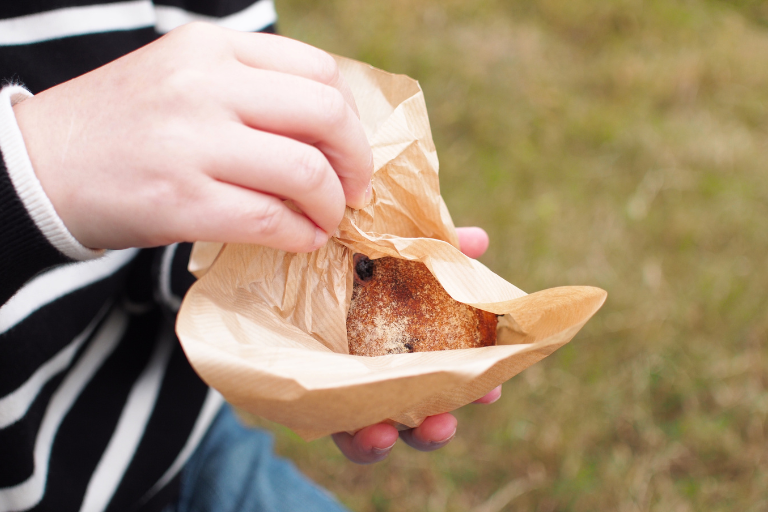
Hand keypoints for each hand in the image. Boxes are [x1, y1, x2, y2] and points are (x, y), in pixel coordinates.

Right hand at [13, 23, 372, 251]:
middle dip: (357, 160)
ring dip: (332, 205)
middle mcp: (206, 84)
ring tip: (326, 219)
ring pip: (305, 171)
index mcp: (213, 47)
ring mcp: (192, 142)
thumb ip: (253, 90)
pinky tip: (301, 240)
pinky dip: (301, 235)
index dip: (352, 119)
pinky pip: (270, 220)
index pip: (320, 72)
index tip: (350, 150)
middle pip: (326, 115)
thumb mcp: (185, 77)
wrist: (43, 166)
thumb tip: (332, 133)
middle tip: (354, 189)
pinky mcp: (182, 201)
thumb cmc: (127, 125)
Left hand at [332, 226, 501, 463]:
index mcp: (412, 349)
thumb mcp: (396, 254)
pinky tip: (365, 429)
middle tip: (444, 421)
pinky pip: (333, 428)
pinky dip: (354, 437)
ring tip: (387, 435)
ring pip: (374, 433)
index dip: (474, 388)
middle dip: (435, 427)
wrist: (293, 270)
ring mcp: (349, 392)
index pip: (448, 377)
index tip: (491, 389)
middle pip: (415, 416)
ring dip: (386, 441)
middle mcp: (383, 377)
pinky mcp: (314, 398)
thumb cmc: (357, 266)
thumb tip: (478, 240)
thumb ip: (435, 251)